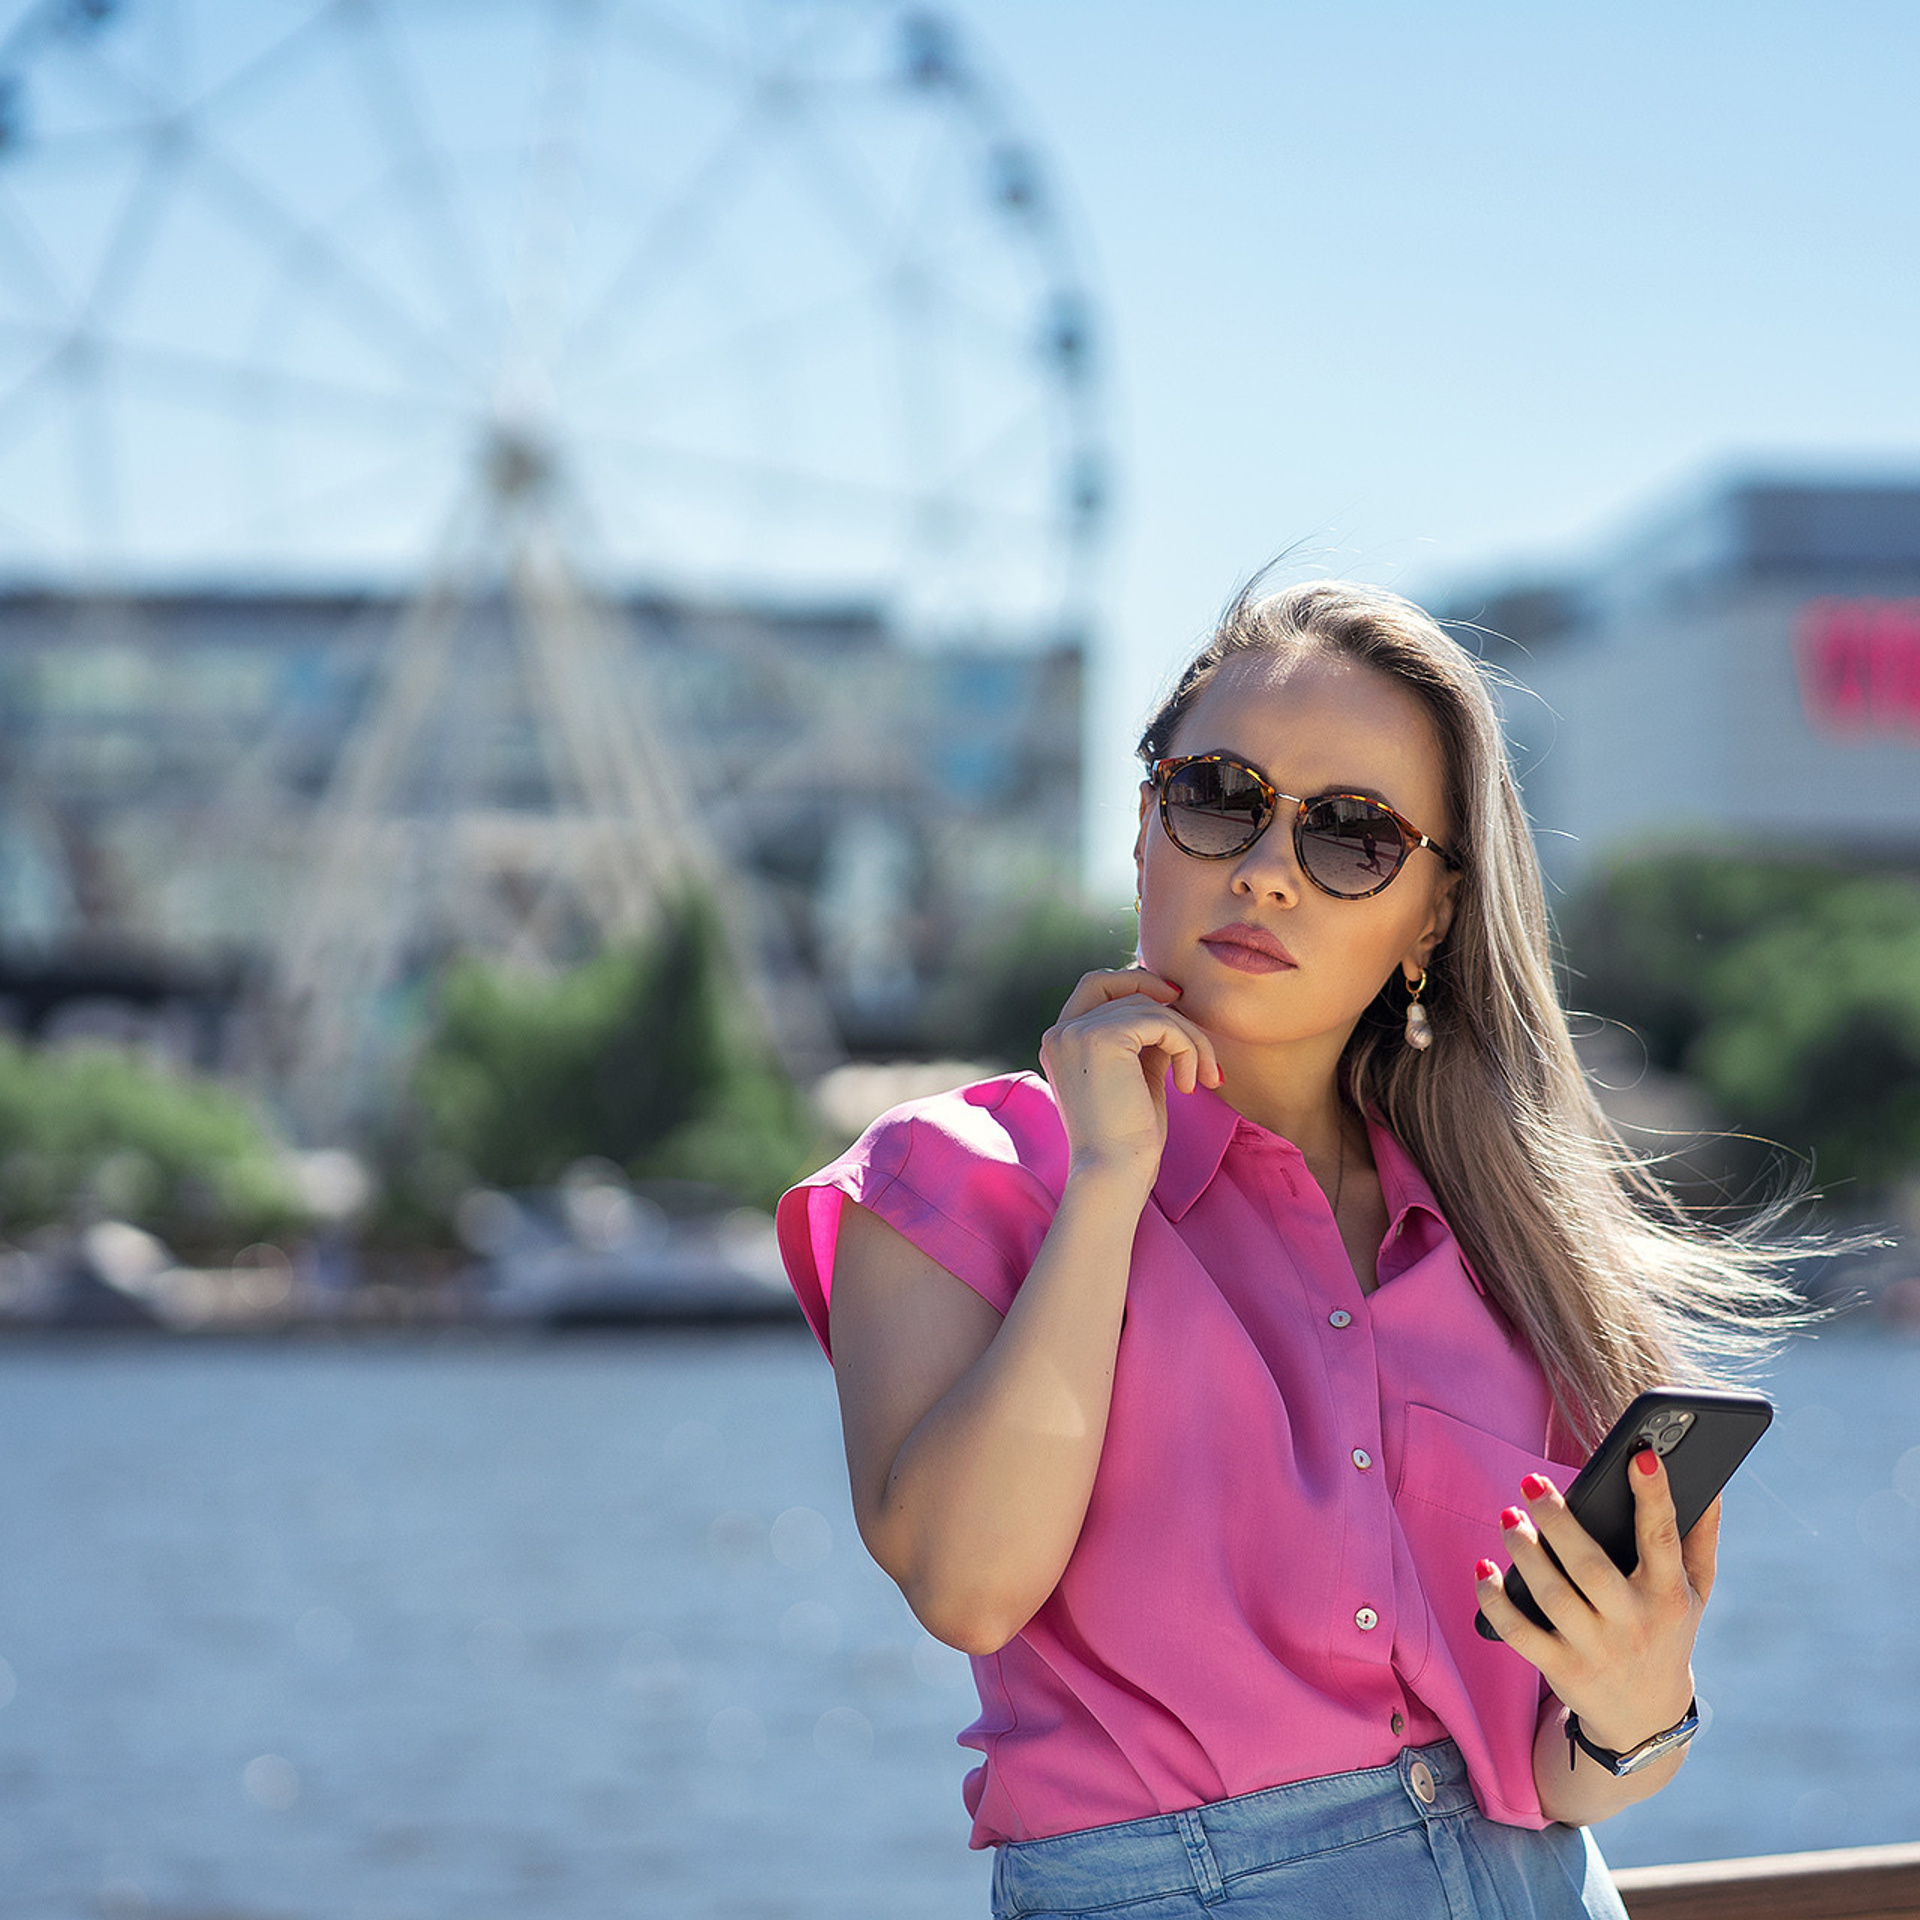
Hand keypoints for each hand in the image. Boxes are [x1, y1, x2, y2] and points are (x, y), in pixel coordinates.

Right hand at [1039, 968, 1222, 1187]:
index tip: (1174, 1003)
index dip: (1135, 983)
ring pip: (1148, 1007)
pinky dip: (1187, 1048)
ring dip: (1188, 1038)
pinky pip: (1161, 1023)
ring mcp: (1077, 1032)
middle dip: (1164, 1001)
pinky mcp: (1102, 1038)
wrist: (1113, 1172)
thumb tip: (1171, 1006)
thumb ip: (1144, 1040)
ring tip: (1201, 1078)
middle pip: (1120, 986)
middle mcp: (1060, 1032)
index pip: (1095, 986)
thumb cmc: (1128, 1138)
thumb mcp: (1136, 1077)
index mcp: (1061, 1042)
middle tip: (1196, 1035)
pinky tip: (1189, 1084)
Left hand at [1474, 1448, 1715, 1754]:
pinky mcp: (1561, 1669)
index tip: (1641, 1455)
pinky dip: (1495, 1601)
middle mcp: (1633, 1624)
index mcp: (1669, 1596)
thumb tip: (1713, 1482)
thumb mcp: (1695, 1591)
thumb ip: (1700, 1536)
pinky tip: (1483, 1569)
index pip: (1662, 1541)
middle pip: (1592, 1568)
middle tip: (1531, 1482)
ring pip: (1553, 1596)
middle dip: (1559, 1523)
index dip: (1654, 1498)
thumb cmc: (1667, 1631)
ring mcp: (1595, 1649)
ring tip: (1508, 1516)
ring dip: (1525, 1553)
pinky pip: (1520, 1633)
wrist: (1645, 1718)